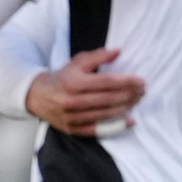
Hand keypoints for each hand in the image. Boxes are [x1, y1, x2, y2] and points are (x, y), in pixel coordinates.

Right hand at [25, 47, 144, 137]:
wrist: (37, 96)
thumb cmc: (63, 77)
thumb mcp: (78, 62)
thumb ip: (98, 56)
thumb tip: (119, 52)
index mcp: (74, 82)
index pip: (106, 82)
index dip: (126, 82)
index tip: (141, 80)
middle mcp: (72, 101)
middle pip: (108, 99)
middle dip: (130, 94)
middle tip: (143, 91)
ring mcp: (72, 117)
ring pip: (105, 114)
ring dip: (126, 108)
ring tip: (138, 101)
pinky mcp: (73, 129)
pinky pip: (97, 129)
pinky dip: (115, 126)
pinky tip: (129, 121)